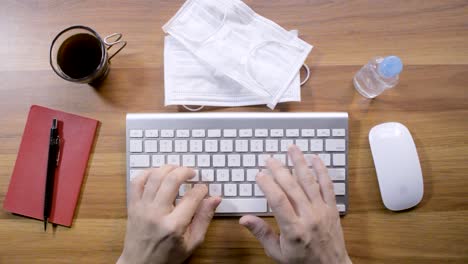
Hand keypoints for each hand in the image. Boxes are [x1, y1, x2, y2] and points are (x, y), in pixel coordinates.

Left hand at [117, 166, 220, 263]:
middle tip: (192, 172)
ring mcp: (142, 208)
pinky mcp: (132, 206)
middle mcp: (156, 214)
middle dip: (185, 171)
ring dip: (168, 168)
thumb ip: (204, 218)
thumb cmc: (168, 257)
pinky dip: (147, 173)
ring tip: (177, 170)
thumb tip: (215, 198)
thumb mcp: (192, 242)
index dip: (201, 188)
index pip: (192, 197)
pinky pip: (136, 182)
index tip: (204, 188)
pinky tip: (157, 173)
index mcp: (174, 226)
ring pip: (154, 177)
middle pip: (171, 181)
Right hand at [240, 145, 350, 263]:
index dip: (268, 185)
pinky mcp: (332, 208)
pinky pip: (328, 186)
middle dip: (279, 170)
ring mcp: (322, 211)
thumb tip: (244, 219)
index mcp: (293, 229)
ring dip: (300, 163)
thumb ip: (261, 233)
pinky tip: (315, 159)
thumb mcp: (277, 252)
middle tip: (269, 159)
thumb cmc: (302, 261)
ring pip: (310, 182)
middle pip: (292, 187)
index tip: (259, 174)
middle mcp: (309, 217)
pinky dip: (322, 171)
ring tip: (292, 149)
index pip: (278, 201)